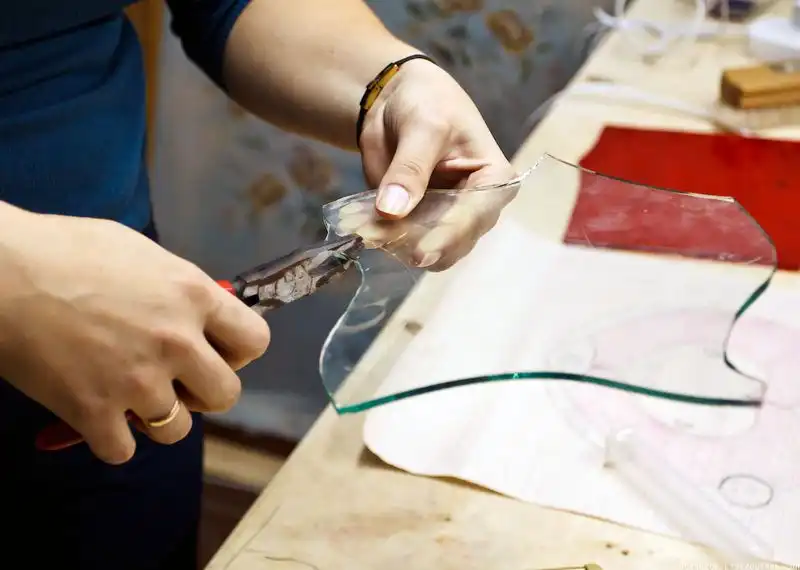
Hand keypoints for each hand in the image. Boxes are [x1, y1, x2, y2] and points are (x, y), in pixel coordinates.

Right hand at [0, 210, 269, 463]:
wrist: (0, 272)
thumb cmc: (65, 250)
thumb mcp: (141, 254)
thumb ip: (178, 289)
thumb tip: (200, 312)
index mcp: (192, 295)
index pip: (256, 340)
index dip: (238, 352)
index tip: (215, 353)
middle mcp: (177, 342)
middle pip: (225, 395)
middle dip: (202, 393)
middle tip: (174, 381)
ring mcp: (137, 381)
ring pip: (178, 431)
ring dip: (157, 420)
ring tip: (128, 396)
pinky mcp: (93, 412)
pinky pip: (123, 451)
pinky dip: (110, 439)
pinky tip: (94, 414)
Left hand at [358, 57, 517, 269]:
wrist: (399, 98)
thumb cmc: (427, 102)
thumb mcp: (423, 126)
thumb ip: (410, 168)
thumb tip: (392, 211)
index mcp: (495, 182)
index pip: (474, 217)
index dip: (447, 238)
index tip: (420, 255)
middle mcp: (477, 209)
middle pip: (451, 244)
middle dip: (415, 243)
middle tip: (375, 235)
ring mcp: (447, 221)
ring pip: (424, 250)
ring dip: (393, 243)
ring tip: (363, 228)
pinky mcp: (418, 224)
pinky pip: (400, 242)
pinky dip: (380, 237)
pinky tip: (361, 226)